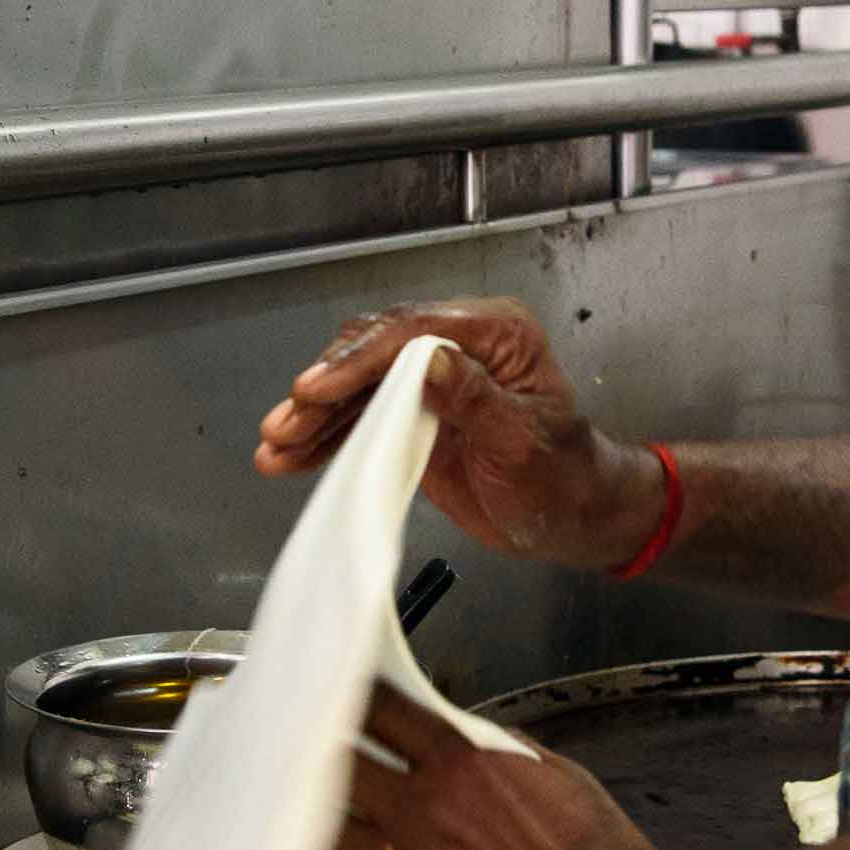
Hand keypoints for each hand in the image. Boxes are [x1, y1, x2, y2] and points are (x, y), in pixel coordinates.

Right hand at [254, 299, 664, 571]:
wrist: (574, 517)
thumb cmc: (566, 479)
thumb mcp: (525, 441)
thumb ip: (477, 399)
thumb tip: (431, 361)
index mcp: (495, 335)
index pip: (416, 332)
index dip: (361, 358)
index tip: (318, 387)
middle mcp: (458, 346)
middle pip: (375, 352)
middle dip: (325, 389)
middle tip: (286, 424)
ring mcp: (433, 380)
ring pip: (358, 385)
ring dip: (314, 418)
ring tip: (275, 447)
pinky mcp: (414, 414)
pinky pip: (361, 418)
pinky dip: (326, 438)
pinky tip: (291, 456)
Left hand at [319, 684, 657, 849]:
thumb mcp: (559, 777)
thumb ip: (503, 752)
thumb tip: (473, 739)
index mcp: (460, 763)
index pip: (383, 710)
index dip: (355, 697)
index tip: (343, 694)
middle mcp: (419, 810)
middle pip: (340, 762)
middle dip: (322, 750)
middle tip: (306, 746)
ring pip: (326, 825)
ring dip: (310, 809)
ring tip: (295, 801)